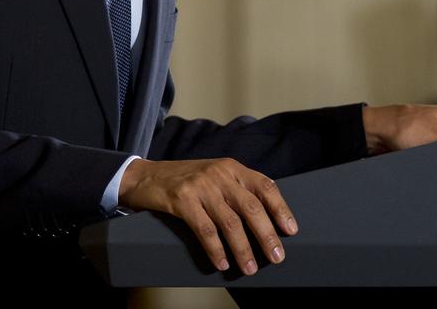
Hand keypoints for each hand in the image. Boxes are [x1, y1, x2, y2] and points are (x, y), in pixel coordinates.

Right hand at [118, 157, 296, 275]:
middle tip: (277, 256)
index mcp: (232, 168)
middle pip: (251, 208)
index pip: (265, 186)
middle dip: (267, 235)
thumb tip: (266, 218)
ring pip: (230, 223)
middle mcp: (220, 174)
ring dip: (243, 249)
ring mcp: (201, 187)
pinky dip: (216, 250)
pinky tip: (222, 263)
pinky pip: (205, 230)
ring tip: (250, 268)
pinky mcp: (182, 200)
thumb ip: (237, 189)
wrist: (146, 175)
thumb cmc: (186, 180)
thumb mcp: (215, 175)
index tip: (291, 230)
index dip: (280, 209)